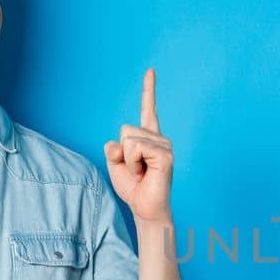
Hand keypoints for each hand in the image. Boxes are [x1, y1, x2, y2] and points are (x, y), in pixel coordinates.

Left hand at [104, 67, 175, 223]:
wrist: (144, 208)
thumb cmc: (132, 187)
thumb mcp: (115, 162)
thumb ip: (114, 147)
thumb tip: (122, 142)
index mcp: (148, 137)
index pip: (148, 109)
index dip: (149, 89)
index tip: (151, 70)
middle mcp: (159, 138)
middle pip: (125, 129)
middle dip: (121, 152)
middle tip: (135, 170)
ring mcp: (165, 146)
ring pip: (129, 139)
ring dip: (128, 161)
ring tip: (140, 173)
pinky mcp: (166, 155)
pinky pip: (136, 148)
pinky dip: (133, 164)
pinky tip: (144, 174)